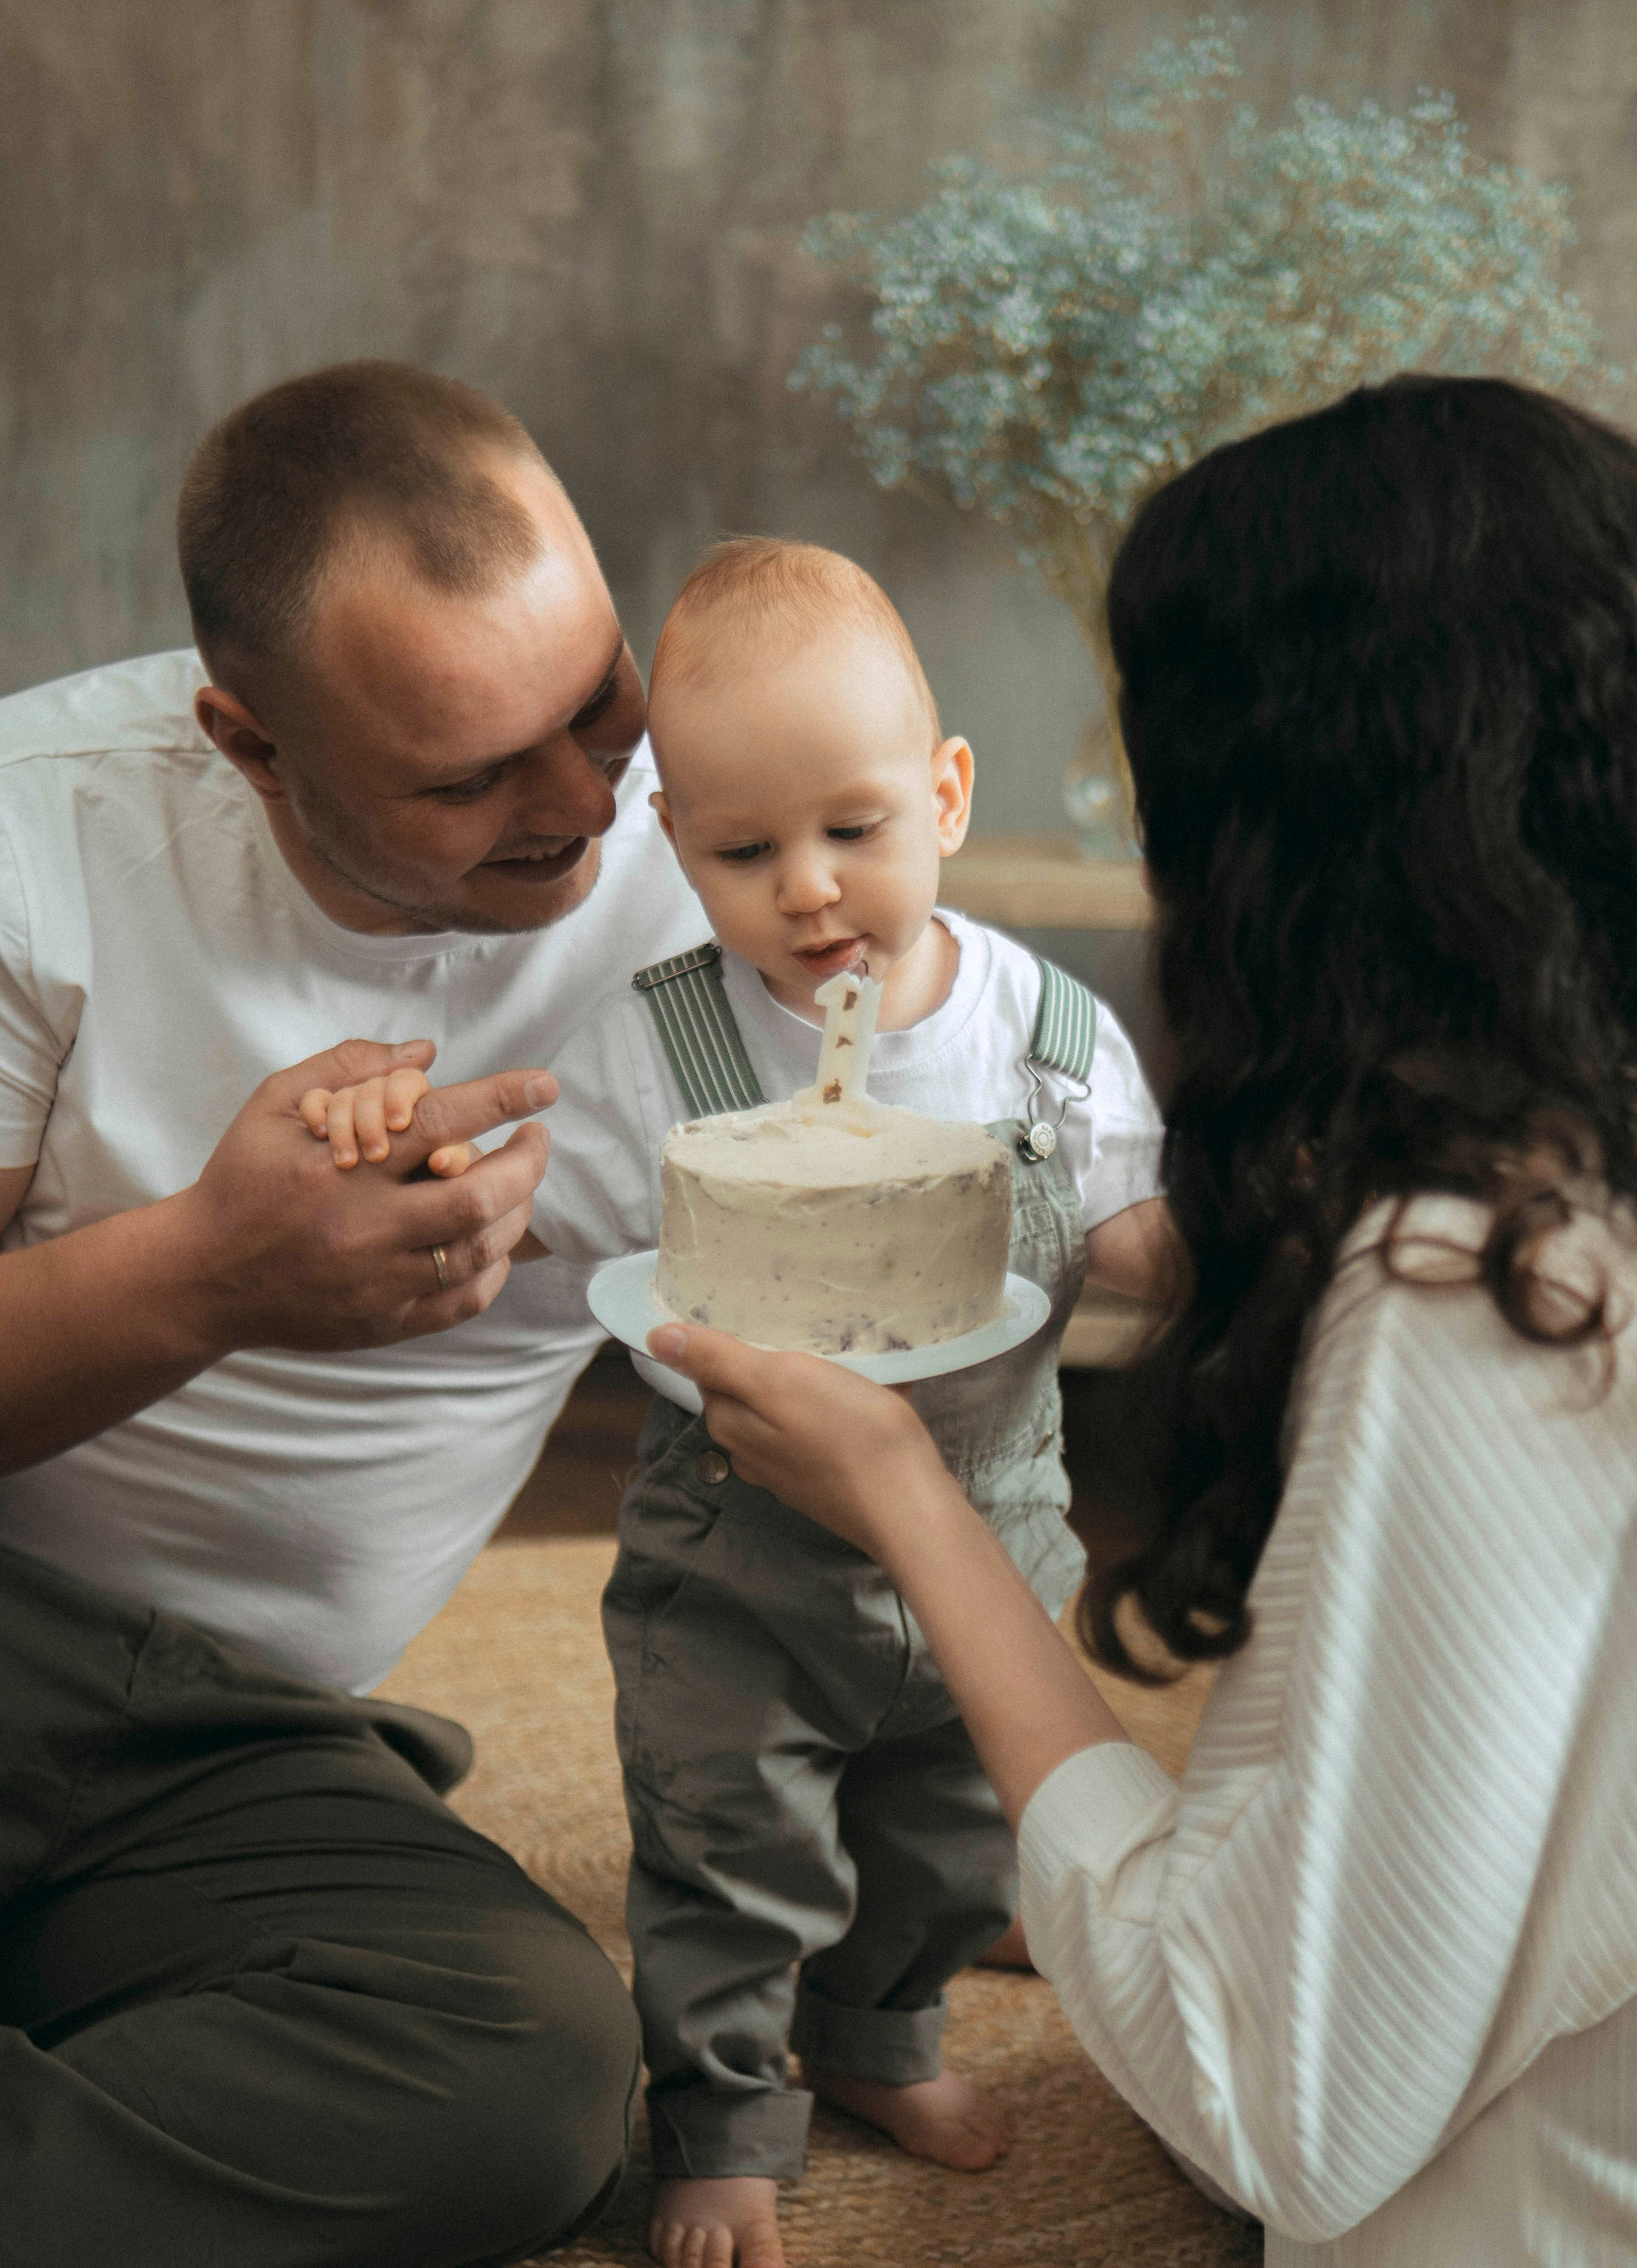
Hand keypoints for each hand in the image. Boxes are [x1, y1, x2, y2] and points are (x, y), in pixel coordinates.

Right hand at [174, 1038, 558, 1353]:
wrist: (202, 1276)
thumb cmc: (243, 1179)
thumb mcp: (275, 1105)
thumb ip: (347, 1067)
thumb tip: (425, 1054)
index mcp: (341, 1167)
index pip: (440, 1123)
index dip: (502, 1099)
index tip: (544, 1086)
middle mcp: (364, 1227)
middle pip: (478, 1195)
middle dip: (526, 1162)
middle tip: (535, 1139)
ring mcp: (377, 1282)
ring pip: (480, 1250)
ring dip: (517, 1211)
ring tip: (518, 1183)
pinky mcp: (383, 1323)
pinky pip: (464, 1301)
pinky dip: (493, 1268)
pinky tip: (492, 1239)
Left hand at [645, 1322, 946, 1552]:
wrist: (909, 1504)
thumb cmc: (846, 1434)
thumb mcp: (777, 1381)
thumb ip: (717, 1359)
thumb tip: (655, 1338)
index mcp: (731, 1424)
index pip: (712, 1369)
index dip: (734, 1339)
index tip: (764, 1314)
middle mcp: (751, 1453)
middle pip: (748, 1391)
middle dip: (770, 1360)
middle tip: (805, 1329)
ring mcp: (789, 1471)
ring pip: (785, 1411)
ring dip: (805, 1384)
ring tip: (841, 1358)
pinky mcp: (826, 1480)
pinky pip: (818, 1431)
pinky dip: (834, 1408)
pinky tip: (864, 1395)